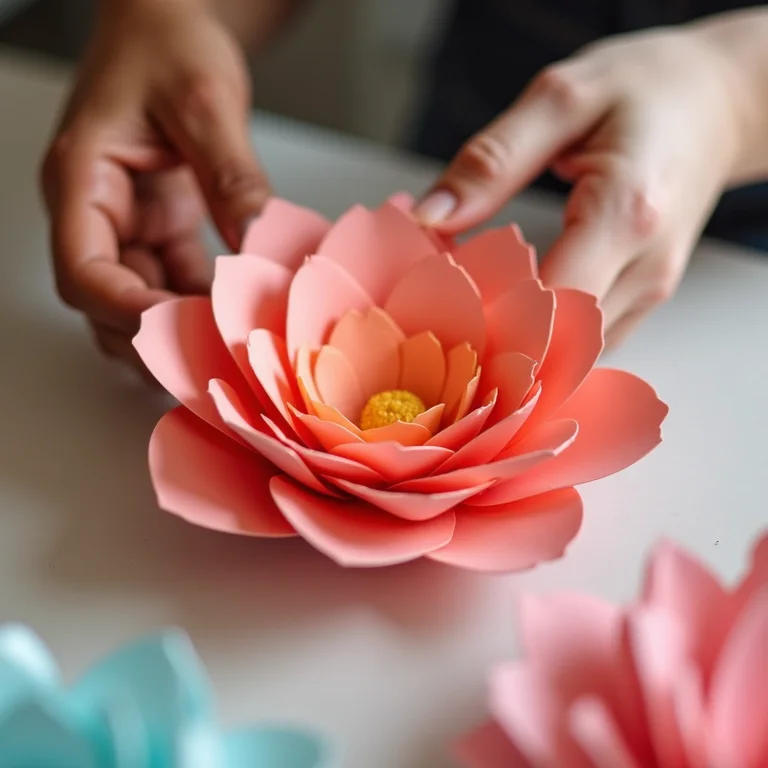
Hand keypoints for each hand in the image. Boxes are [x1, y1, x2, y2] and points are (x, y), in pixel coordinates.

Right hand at [41, 0, 268, 371]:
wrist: (170, 19)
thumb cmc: (169, 43)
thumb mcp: (206, 103)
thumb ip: (231, 175)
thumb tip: (261, 244)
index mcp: (81, 179)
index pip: (83, 270)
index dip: (126, 312)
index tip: (181, 333)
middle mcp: (95, 211)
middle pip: (106, 302)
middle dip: (154, 337)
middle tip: (212, 362)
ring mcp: (126, 223)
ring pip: (140, 300)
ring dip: (180, 328)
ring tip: (231, 350)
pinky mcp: (159, 226)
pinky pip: (174, 281)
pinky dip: (203, 303)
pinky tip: (241, 313)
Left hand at [414, 27, 748, 346]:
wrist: (717, 104)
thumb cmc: (645, 90)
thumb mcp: (561, 98)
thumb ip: (492, 160)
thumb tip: (428, 217)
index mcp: (624, 214)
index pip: (547, 309)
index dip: (484, 323)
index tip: (434, 306)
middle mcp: (644, 268)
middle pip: (554, 346)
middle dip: (488, 339)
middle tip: (437, 311)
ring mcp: (648, 292)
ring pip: (568, 357)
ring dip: (511, 344)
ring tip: (466, 307)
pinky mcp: (642, 300)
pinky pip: (583, 345)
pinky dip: (539, 337)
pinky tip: (505, 306)